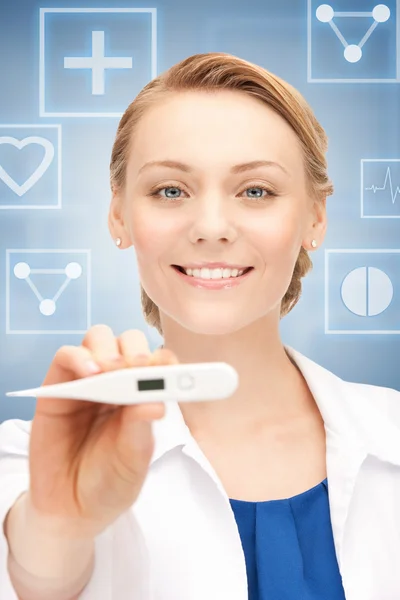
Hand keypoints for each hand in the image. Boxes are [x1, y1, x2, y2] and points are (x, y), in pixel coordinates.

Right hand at [26, 325, 177, 538]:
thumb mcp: (133, 461)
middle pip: (128, 343)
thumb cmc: (108, 483)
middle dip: (136, 351)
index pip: (156, 363)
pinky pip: (65, 357)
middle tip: (139, 370)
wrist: (71, 511)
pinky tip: (90, 373)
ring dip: (109, 349)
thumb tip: (156, 401)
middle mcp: (115, 384)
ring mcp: (86, 383)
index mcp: (141, 397)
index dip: (165, 360)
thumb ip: (140, 429)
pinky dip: (78, 357)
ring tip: (111, 372)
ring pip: (98, 339)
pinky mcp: (56, 389)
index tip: (173, 369)